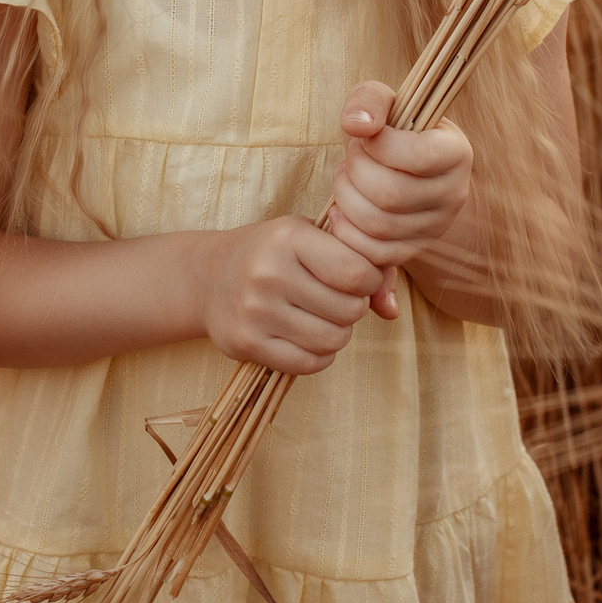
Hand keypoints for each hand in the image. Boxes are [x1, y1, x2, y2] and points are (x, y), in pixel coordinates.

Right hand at [193, 215, 384, 374]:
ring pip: (332, 341)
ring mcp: (255, 311)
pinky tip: (305, 336)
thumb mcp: (313, 238)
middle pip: (349, 311)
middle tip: (335, 299)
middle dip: (352, 308)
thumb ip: (364, 264)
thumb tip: (392, 310)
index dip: (369, 281)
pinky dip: (318, 355)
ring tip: (320, 317)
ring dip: (336, 333)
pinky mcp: (247, 343)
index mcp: (288, 237)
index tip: (356, 278)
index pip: (356, 272)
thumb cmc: (274, 253)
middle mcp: (268, 272)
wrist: (209, 276)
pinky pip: (308, 364)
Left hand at [326, 81, 473, 319]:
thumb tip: (355, 125)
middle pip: (391, 194)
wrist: (405, 169)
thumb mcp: (387, 104)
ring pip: (378, 224)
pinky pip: (373, 252)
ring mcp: (436, 227)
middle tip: (350, 158)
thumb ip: (370, 100)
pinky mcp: (413, 251)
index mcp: (457, 152)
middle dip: (355, 172)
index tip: (366, 136)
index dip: (379, 145)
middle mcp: (455, 193)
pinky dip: (346, 231)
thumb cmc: (394, 131)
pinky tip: (341, 209)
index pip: (419, 156)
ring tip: (346, 179)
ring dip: (346, 198)